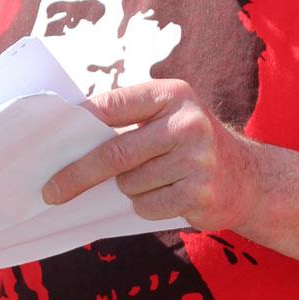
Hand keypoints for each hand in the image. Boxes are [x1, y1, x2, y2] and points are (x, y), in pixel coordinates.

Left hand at [41, 78, 261, 231]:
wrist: (249, 178)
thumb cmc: (191, 143)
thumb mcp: (168, 115)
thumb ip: (130, 119)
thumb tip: (71, 140)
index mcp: (172, 93)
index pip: (113, 105)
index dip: (80, 123)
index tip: (49, 140)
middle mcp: (186, 121)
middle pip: (115, 153)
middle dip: (78, 174)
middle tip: (51, 191)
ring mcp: (196, 158)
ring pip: (129, 183)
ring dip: (128, 189)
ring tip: (153, 179)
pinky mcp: (199, 192)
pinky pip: (147, 206)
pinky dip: (146, 205)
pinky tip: (168, 194)